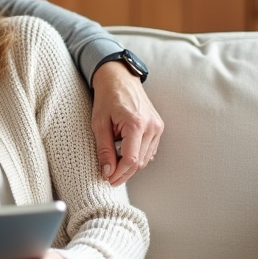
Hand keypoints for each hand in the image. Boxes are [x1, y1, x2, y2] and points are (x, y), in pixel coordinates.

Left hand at [90, 61, 163, 185]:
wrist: (119, 79)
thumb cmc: (107, 98)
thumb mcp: (99, 124)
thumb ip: (104, 149)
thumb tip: (107, 172)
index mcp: (136, 124)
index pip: (131, 159)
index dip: (119, 173)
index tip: (108, 179)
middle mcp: (151, 126)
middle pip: (140, 162)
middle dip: (124, 173)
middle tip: (109, 179)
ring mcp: (157, 127)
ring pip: (146, 158)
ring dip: (131, 167)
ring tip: (114, 169)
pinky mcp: (158, 127)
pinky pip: (150, 150)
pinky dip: (138, 157)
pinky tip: (125, 158)